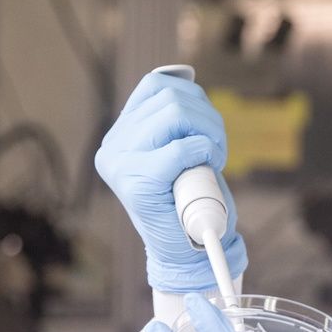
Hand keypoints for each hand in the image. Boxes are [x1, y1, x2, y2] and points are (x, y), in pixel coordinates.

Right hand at [95, 71, 246, 291]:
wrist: (187, 253)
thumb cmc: (189, 201)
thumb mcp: (178, 151)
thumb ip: (173, 118)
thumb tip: (185, 79)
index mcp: (120, 134)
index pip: (156, 85)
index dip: (193, 96)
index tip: (205, 127)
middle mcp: (113, 146)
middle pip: (170, 98)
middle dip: (208, 118)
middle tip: (218, 148)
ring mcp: (120, 163)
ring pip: (175, 114)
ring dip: (209, 134)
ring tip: (213, 158)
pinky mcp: (135, 183)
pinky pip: (180, 148)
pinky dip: (204, 152)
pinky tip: (207, 167)